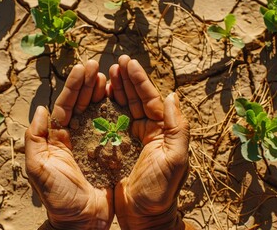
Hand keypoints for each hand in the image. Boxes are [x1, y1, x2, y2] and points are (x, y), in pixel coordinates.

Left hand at [25, 60, 113, 228]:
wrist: (81, 222)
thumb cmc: (57, 198)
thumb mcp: (38, 168)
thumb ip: (35, 139)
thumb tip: (40, 109)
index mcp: (56, 138)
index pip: (65, 105)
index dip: (74, 86)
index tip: (83, 67)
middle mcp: (74, 137)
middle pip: (81, 104)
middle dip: (88, 83)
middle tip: (97, 64)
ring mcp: (92, 144)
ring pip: (97, 112)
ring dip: (101, 93)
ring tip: (108, 76)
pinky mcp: (108, 152)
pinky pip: (113, 128)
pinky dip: (116, 112)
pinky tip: (121, 99)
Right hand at [109, 55, 190, 228]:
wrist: (145, 217)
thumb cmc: (161, 191)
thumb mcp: (175, 159)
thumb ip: (178, 127)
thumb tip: (173, 95)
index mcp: (163, 131)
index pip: (150, 99)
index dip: (139, 80)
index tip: (128, 62)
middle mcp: (150, 131)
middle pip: (137, 99)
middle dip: (127, 80)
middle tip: (116, 62)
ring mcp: (134, 139)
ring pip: (124, 108)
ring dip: (116, 90)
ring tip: (107, 73)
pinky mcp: (119, 148)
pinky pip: (112, 124)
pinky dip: (106, 109)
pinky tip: (99, 98)